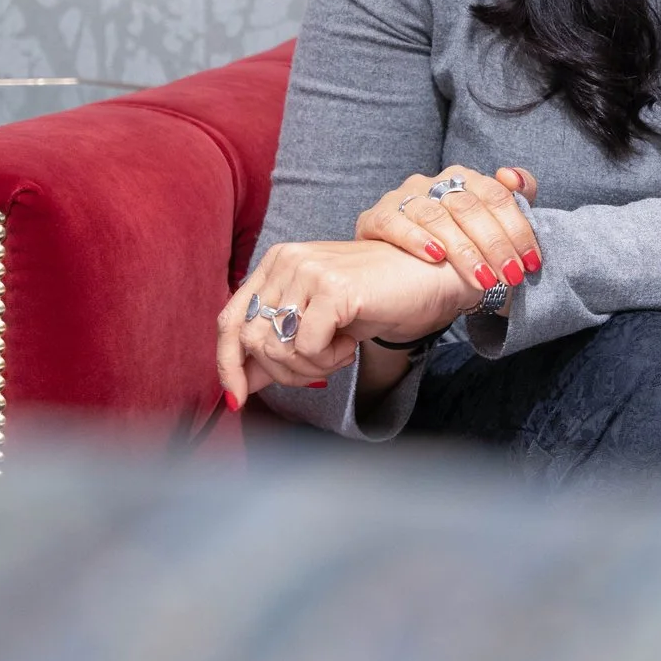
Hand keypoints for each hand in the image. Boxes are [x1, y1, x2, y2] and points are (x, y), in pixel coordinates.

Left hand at [216, 239, 476, 404]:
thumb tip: (240, 386)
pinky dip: (328, 360)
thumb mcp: (320, 324)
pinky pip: (307, 347)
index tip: (238, 399)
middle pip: (249, 339)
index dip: (228, 364)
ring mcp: (308, 270)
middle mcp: (286, 260)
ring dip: (307, 368)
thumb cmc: (377, 300)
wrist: (432, 278)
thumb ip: (279, 349)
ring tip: (337, 354)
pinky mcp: (333, 288)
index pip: (231, 319)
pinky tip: (350, 345)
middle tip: (318, 371)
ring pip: (275, 346)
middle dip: (281, 372)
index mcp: (277, 264)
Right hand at [355, 165, 541, 296]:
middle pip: (468, 206)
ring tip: (483, 278)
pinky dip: (416, 238)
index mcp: (464, 179)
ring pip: (435, 216)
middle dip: (495, 244)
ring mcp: (403, 197)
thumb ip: (510, 203)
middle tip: (511, 276)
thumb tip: (516, 178)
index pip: (496, 196)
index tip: (531, 263)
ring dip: (463, 249)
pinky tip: (435, 256)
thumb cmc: (451, 249)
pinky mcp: (376, 217)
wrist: (398, 273)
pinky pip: (394, 222)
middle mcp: (433, 183)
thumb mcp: (485, 230)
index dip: (517, 229)